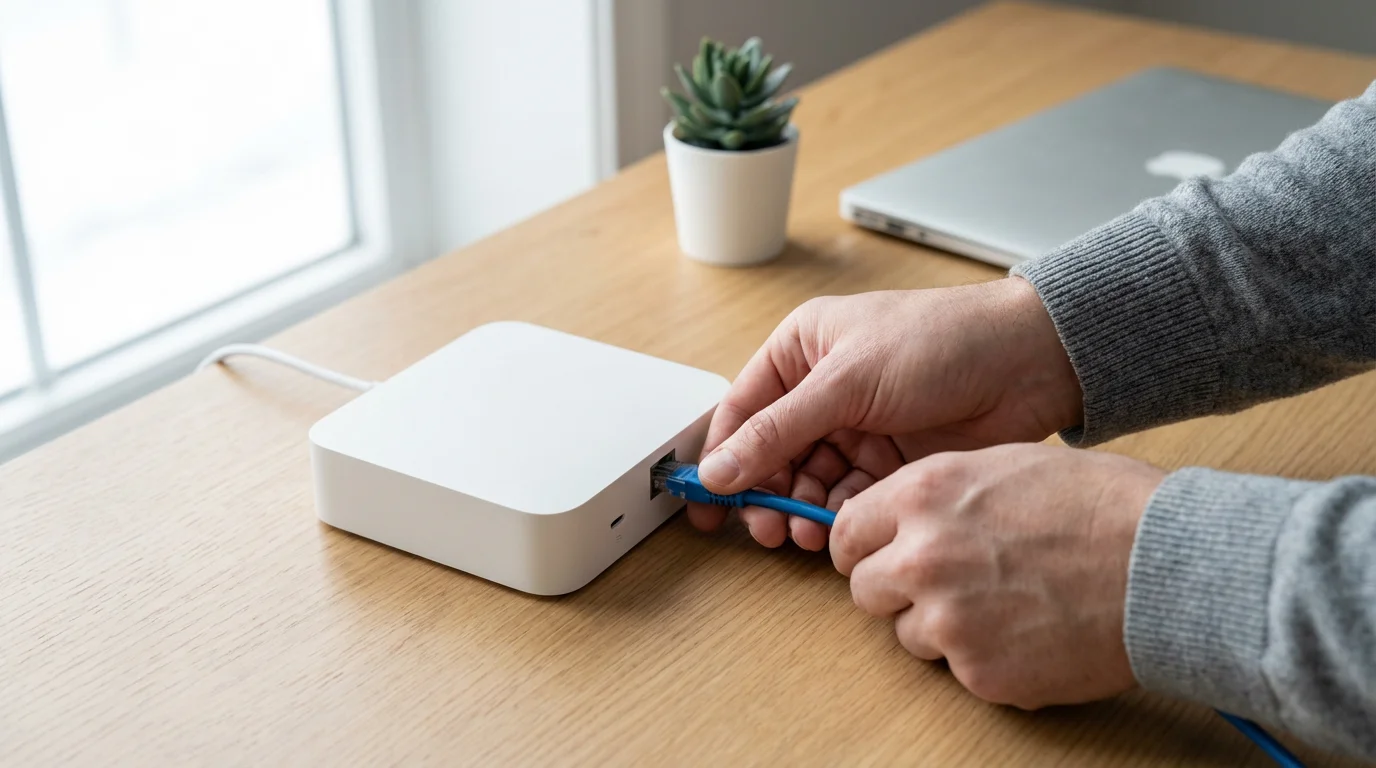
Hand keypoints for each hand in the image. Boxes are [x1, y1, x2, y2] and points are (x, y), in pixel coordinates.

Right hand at [692, 278, 1082, 548]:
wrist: (1027, 364)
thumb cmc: (940, 341)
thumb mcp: (845, 382)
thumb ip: (778, 431)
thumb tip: (719, 469)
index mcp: (801, 350)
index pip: (742, 410)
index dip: (720, 456)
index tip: (705, 502)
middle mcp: (822, 390)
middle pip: (770, 454)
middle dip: (763, 492)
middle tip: (764, 527)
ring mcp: (855, 428)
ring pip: (807, 481)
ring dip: (799, 509)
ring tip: (801, 532)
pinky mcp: (887, 461)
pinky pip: (846, 497)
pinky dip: (837, 516)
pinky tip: (837, 527)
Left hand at [831, 443, 1164, 708]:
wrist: (1165, 565)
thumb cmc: (1100, 505)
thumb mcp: (1001, 467)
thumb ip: (938, 497)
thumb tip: (900, 521)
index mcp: (923, 496)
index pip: (846, 532)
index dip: (864, 546)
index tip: (879, 555)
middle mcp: (921, 558)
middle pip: (864, 590)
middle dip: (896, 590)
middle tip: (946, 584)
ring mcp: (948, 621)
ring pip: (908, 635)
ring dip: (941, 626)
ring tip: (1005, 602)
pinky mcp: (980, 674)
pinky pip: (958, 670)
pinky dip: (986, 657)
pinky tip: (1031, 630)